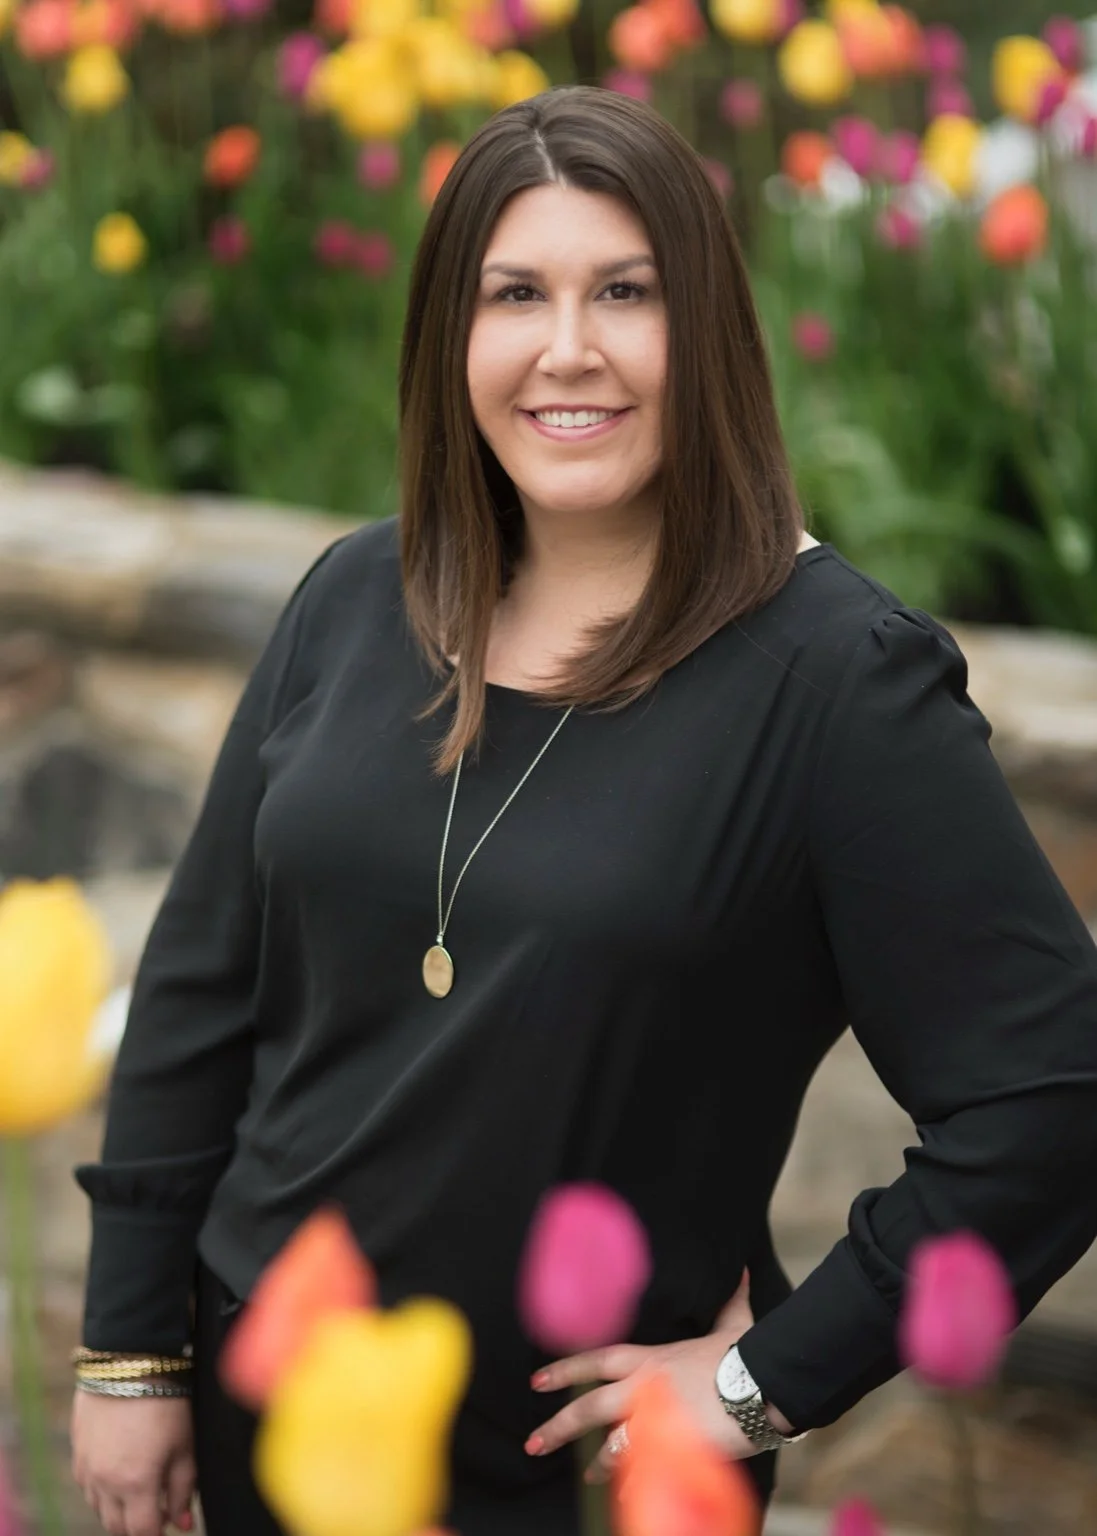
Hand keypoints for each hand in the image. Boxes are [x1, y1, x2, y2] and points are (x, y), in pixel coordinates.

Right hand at [70, 1389, 196, 1535]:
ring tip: (141, 1485)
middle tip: (158, 1505)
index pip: (142, 1531)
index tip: (170, 1519)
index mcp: (135, 1483)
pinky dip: (103, 1489)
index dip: (158, 1530)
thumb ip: (183, 1489)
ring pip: (99, 1509)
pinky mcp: (77, 1453)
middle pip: (117, 1527)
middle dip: (138, 1524)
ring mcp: (86, 1469)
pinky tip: (121, 1469)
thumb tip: (183, 1523)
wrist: (128, 1360)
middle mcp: (104, 1483)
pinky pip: (87, 1487)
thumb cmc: (165, 1400)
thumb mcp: (184, 1445)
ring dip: (119, 1508)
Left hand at [525, 1269, 787, 1483]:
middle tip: (533, 1442)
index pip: (598, 1360)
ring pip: (611, 1444)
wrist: (760, 1385)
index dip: (567, 1368)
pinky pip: (642, 1470)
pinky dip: (631, 1481)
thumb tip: (740, 1271)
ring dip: (595, 1462)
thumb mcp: (733, 1326)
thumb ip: (730, 1302)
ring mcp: (654, 1419)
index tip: (538, 1380)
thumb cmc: (746, 1355)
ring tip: (584, 1476)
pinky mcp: (670, 1448)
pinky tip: (623, 1493)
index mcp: (652, 1359)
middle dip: (559, 1424)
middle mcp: (644, 1387)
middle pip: (590, 1406)